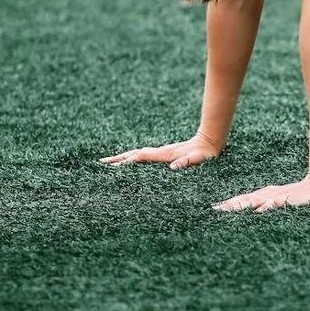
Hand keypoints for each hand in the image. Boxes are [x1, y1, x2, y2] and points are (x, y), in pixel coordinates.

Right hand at [98, 133, 220, 170]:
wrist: (209, 142)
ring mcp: (160, 153)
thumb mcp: (198, 160)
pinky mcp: (163, 155)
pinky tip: (127, 164)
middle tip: (100, 164)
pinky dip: (131, 159)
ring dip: (122, 159)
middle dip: (117, 159)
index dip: (127, 162)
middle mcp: (159, 153)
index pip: (141, 158)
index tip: (113, 167)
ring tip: (107, 164)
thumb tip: (174, 167)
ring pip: (136, 155)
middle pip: (133, 155)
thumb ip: (187, 162)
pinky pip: (143, 157)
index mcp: (164, 155)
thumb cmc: (204, 154)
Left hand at [212, 175, 309, 212]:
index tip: (214, 208)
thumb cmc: (299, 194)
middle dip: (230, 205)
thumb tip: (253, 210)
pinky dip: (267, 206)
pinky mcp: (288, 200)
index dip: (229, 204)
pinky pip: (275, 204)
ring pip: (256, 201)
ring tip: (229, 210)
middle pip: (245, 200)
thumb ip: (267, 203)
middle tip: (214, 210)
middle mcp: (267, 196)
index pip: (243, 200)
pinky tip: (258, 210)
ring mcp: (277, 197)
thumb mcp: (279, 198)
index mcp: (264, 196)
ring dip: (242, 205)